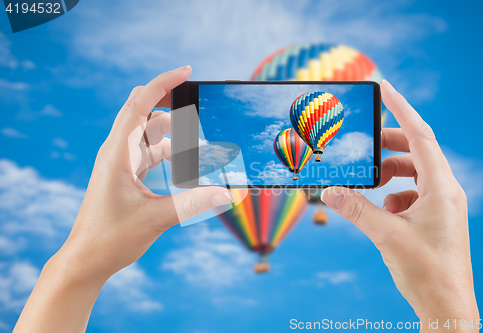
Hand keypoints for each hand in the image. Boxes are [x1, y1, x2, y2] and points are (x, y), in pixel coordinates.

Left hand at [13, 67, 233, 332]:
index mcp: (118, 154)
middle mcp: (117, 152)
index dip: (162, 84)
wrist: (86, 259)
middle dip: (171, 105)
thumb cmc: (111, 238)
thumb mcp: (156, 219)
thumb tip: (228, 193)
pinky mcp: (126, 175)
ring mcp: (120, 163)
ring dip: (175, 135)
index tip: (186, 71)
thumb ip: (194, 204)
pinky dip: (169, 152)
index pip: (139, 105)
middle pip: (143, 112)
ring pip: (149, 133)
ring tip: (201, 146)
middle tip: (199, 107)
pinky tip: (187, 163)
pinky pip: (149, 152)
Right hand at [321, 80, 478, 331]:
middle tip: (364, 147)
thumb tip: (329, 192)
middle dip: (388, 146)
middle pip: (416, 152)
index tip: (384, 89)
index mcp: (441, 188)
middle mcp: (445, 191)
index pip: (421, 136)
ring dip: (389, 174)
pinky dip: (393, 195)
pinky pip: (412, 193)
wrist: (446, 306)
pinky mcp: (435, 218)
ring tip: (369, 184)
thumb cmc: (427, 272)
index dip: (401, 109)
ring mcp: (442, 205)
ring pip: (413, 173)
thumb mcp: (386, 236)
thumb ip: (356, 209)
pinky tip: (382, 213)